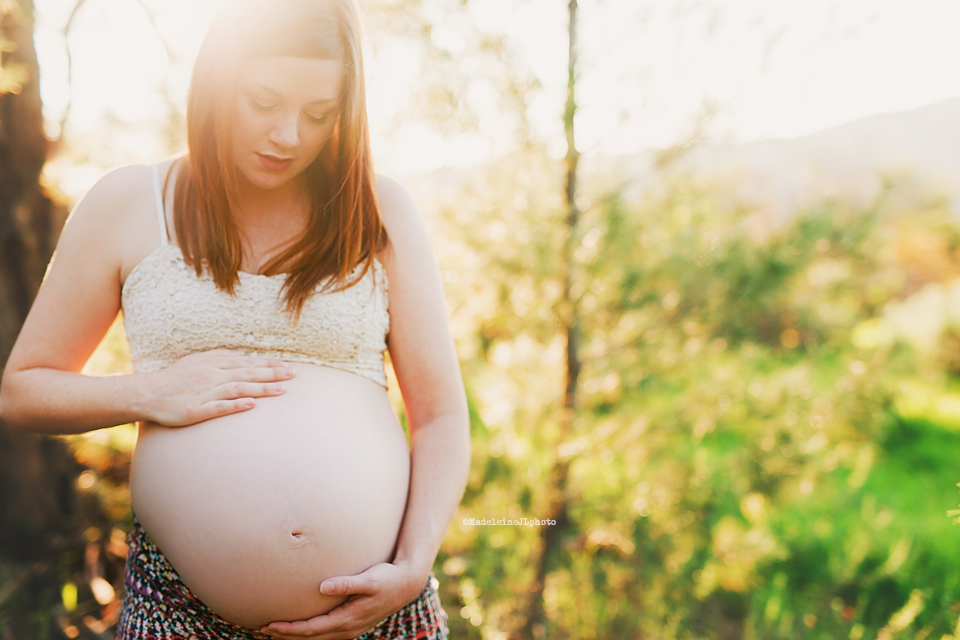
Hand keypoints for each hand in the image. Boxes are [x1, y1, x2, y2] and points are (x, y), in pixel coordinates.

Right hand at [135, 349, 294, 426]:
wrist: (147, 393)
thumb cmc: (174, 378)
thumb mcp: (197, 360)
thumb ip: (220, 356)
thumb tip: (243, 355)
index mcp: (213, 364)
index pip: (247, 363)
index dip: (268, 364)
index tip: (287, 366)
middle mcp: (211, 376)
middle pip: (247, 374)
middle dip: (271, 374)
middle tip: (293, 375)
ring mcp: (204, 393)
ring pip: (237, 389)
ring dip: (260, 389)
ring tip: (280, 391)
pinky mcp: (196, 410)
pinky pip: (219, 407)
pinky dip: (236, 405)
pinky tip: (251, 404)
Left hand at [260, 562, 425, 639]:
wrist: (407, 585)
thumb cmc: (387, 578)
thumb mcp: (369, 579)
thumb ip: (346, 583)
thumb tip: (322, 586)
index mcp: (347, 620)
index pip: (311, 629)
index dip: (289, 629)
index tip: (269, 624)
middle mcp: (347, 629)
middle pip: (310, 638)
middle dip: (286, 635)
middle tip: (261, 629)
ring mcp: (350, 629)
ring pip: (316, 639)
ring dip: (295, 636)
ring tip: (275, 630)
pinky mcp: (351, 624)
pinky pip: (324, 634)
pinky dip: (309, 633)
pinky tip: (301, 627)